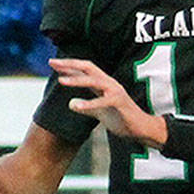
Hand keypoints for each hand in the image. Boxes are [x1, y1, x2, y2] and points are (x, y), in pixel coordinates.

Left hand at [51, 58, 165, 145]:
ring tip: (60, 81)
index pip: (85, 70)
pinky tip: (76, 107)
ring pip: (94, 81)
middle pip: (88, 68)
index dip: (69, 66)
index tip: (52, 64)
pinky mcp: (120, 103)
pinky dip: (89, 103)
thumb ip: (86, 107)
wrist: (141, 129)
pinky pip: (103, 102)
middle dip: (70, 64)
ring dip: (77, 80)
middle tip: (52, 63)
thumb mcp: (99, 112)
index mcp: (104, 84)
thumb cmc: (121, 118)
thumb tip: (70, 104)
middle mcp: (109, 83)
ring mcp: (115, 92)